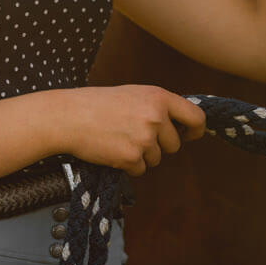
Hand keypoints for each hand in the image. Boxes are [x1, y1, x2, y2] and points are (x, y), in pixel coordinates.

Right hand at [60, 85, 205, 175]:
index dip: (195, 130)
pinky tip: (112, 150)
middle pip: (174, 145)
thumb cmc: (98, 104)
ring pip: (157, 159)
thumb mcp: (134, 94)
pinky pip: (140, 170)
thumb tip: (181, 124)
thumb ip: (158, 106)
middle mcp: (156, 117)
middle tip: (134, 135)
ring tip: (119, 139)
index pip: (195, 117)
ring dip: (141, 155)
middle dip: (159, 145)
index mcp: (159, 97)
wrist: (69, 117)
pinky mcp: (131, 157)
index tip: (189, 135)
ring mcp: (145, 138)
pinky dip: (128, 165)